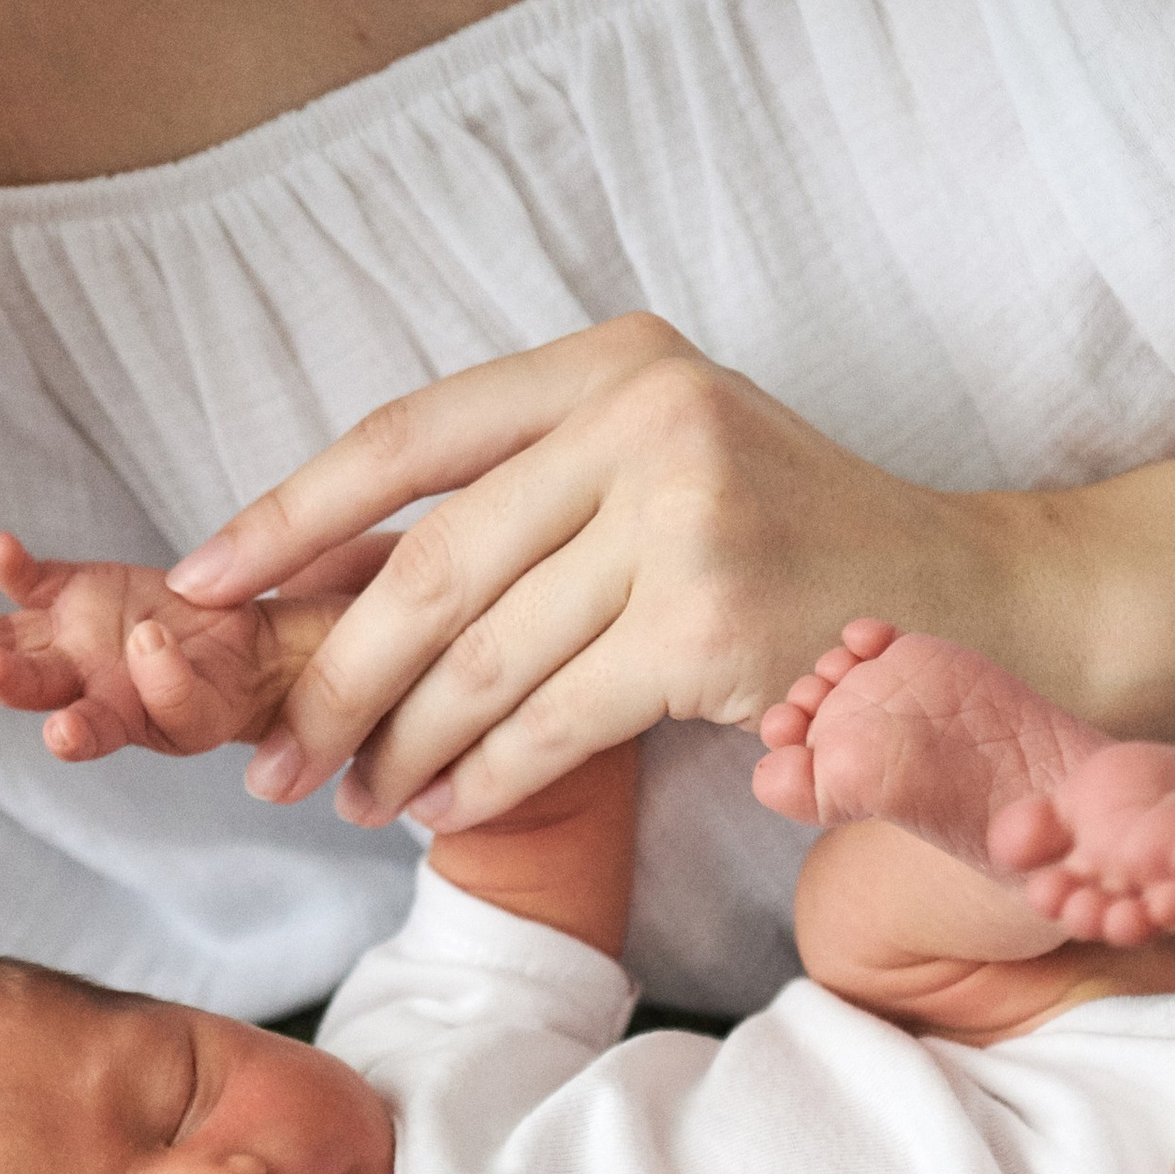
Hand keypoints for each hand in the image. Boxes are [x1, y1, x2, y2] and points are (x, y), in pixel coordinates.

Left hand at [0, 531, 298, 760]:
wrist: (232, 651)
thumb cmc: (263, 669)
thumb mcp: (289, 682)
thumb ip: (291, 680)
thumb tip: (313, 688)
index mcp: (168, 724)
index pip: (152, 717)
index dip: (151, 683)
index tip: (153, 642)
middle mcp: (110, 698)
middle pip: (59, 705)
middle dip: (23, 689)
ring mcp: (78, 654)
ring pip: (19, 660)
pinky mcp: (66, 604)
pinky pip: (28, 592)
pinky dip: (10, 570)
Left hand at [166, 316, 1042, 829]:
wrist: (978, 604)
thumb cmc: (796, 548)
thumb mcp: (663, 463)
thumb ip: (527, 494)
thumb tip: (325, 578)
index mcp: (614, 360)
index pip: (408, 435)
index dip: (287, 512)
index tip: (197, 578)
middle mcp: (646, 417)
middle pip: (429, 563)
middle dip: (332, 674)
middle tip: (272, 753)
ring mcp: (684, 518)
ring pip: (480, 658)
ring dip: (399, 747)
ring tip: (355, 799)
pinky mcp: (712, 627)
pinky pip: (550, 723)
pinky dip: (482, 780)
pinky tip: (445, 813)